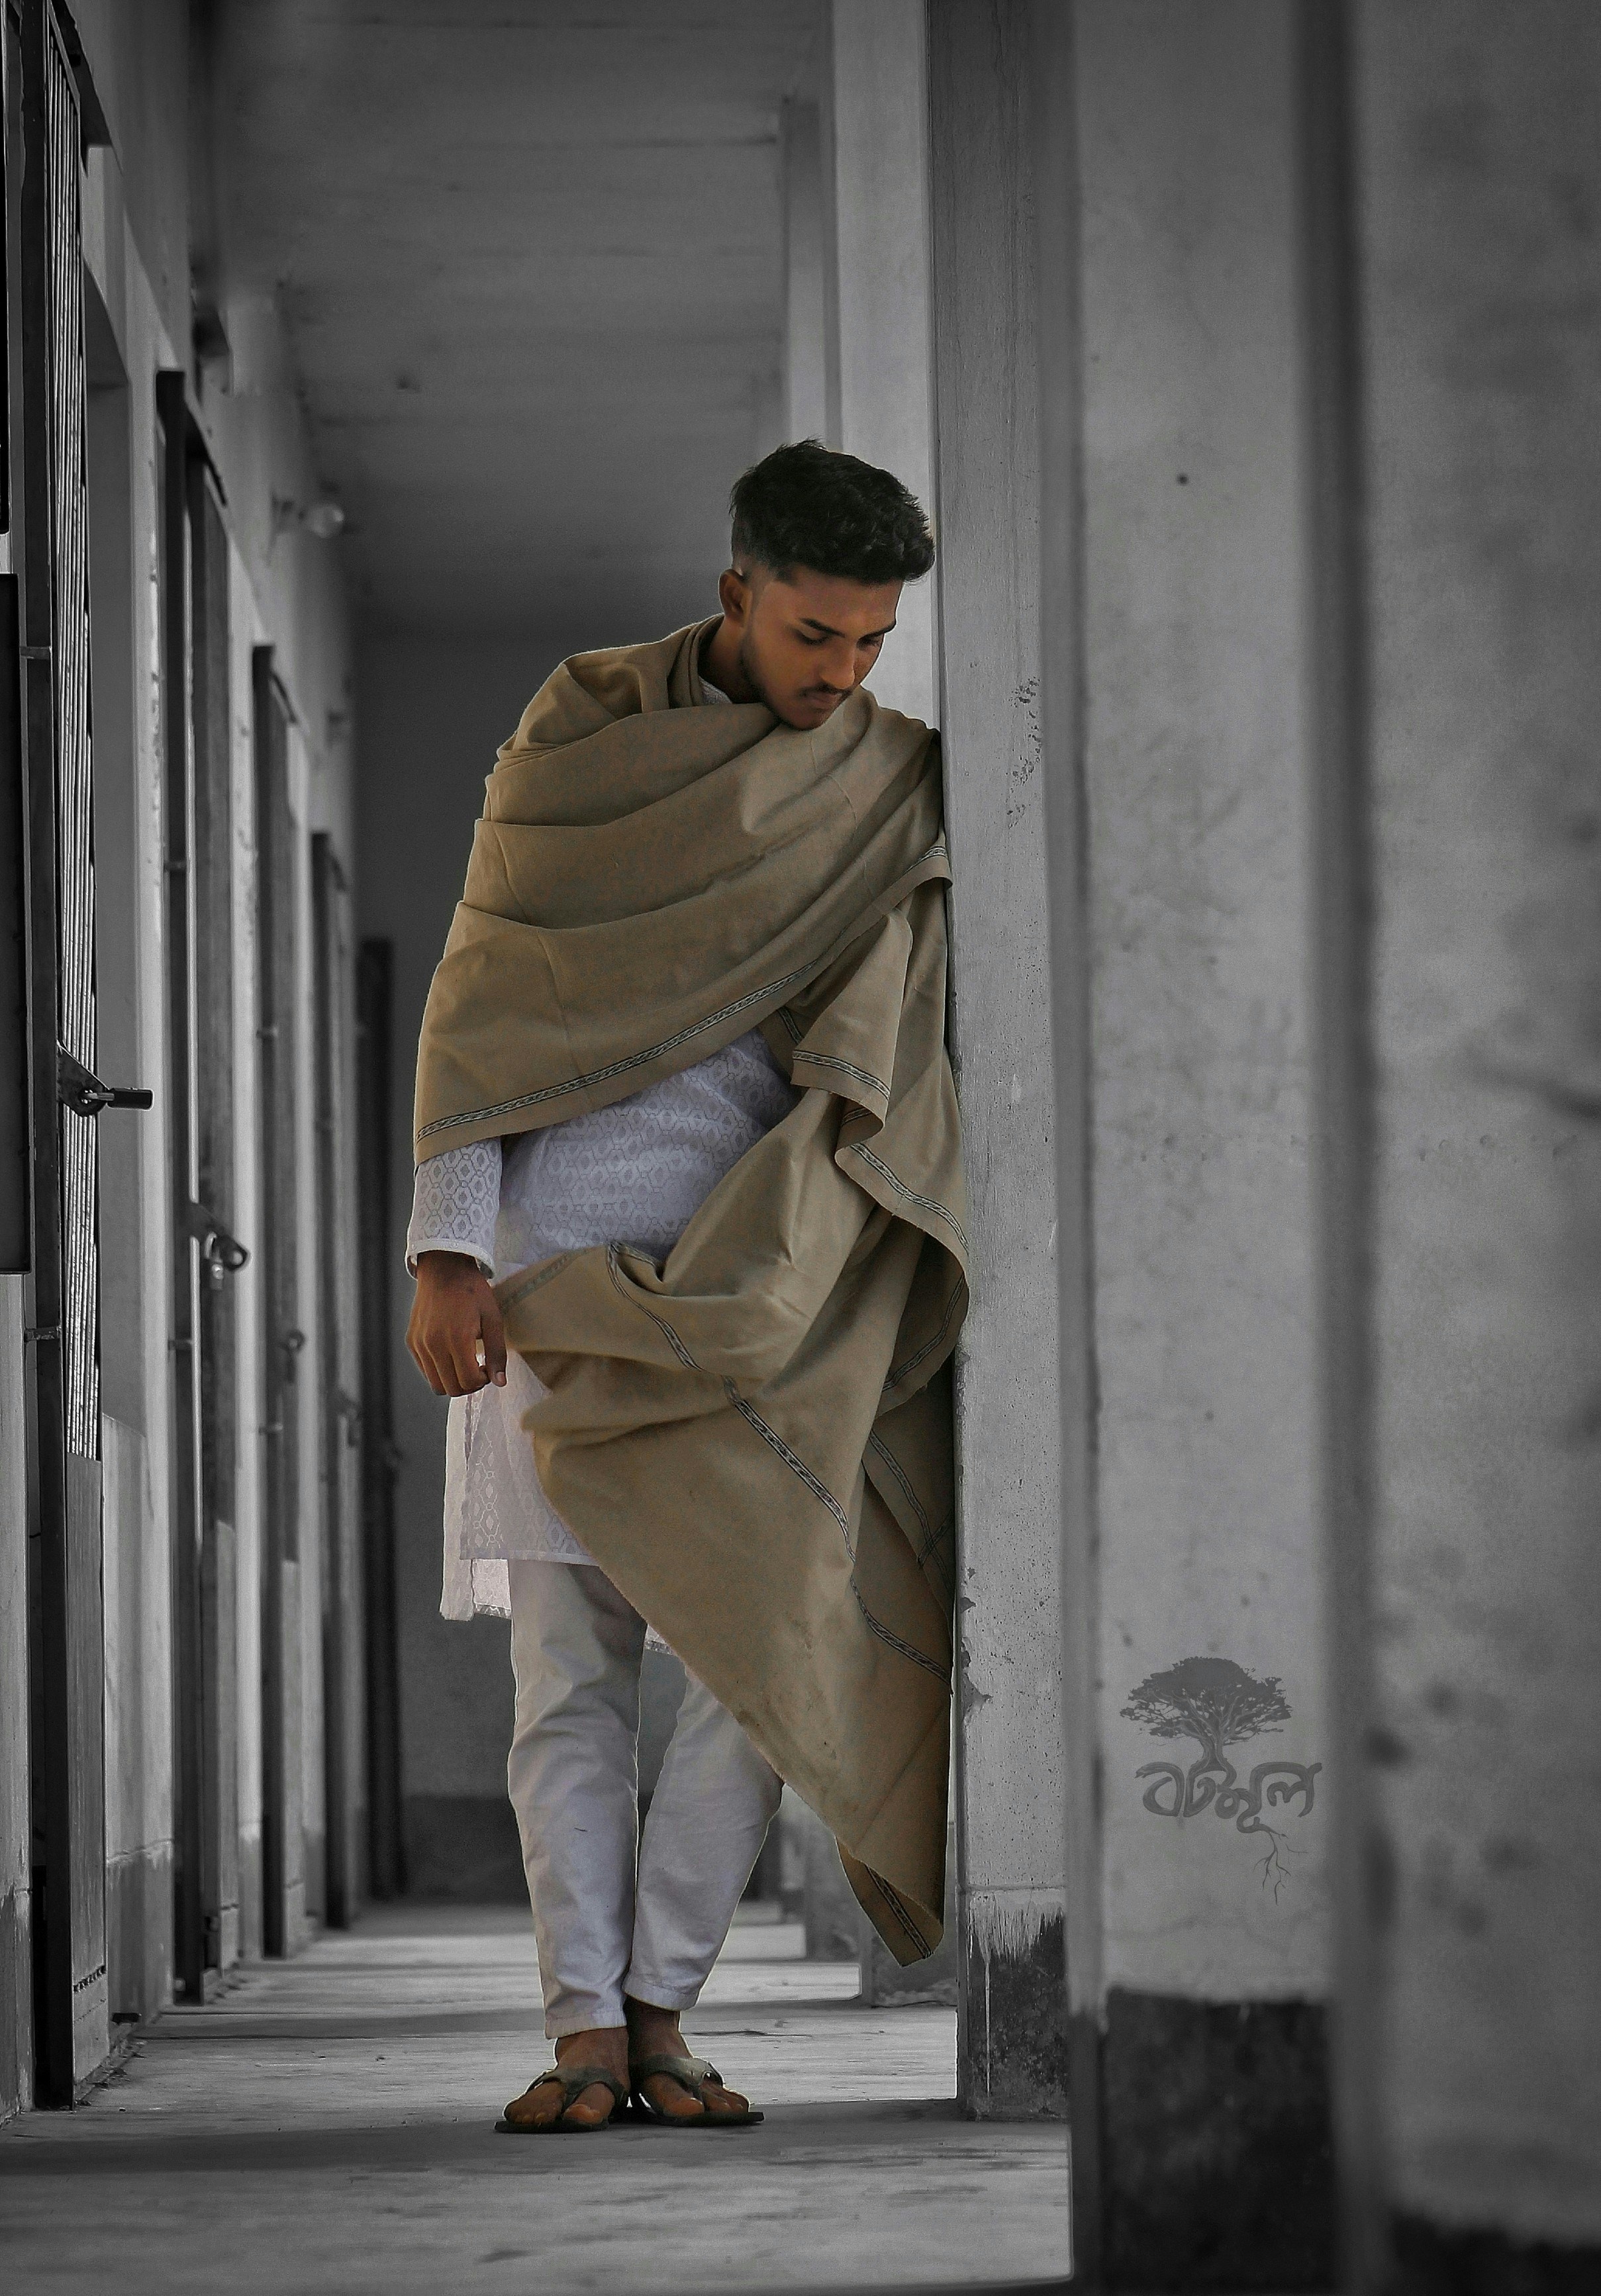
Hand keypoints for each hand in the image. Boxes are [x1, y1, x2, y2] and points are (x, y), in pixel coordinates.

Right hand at [406, 1251, 506, 1396]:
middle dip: (470, 1384)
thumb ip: (497, 1352)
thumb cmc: (472, 1292)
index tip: (488, 1367)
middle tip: (479, 1368)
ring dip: (454, 1381)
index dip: (483, 1380)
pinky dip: (440, 1371)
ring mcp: (420, 1344)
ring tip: (465, 1363)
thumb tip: (499, 1382)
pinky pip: (426, 1371)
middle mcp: (434, 1344)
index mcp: (457, 1338)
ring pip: (437, 1384)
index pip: (469, 1381)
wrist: (444, 1270)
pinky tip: (451, 1355)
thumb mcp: (493, 1319)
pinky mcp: (412, 1342)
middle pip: (452, 1388)